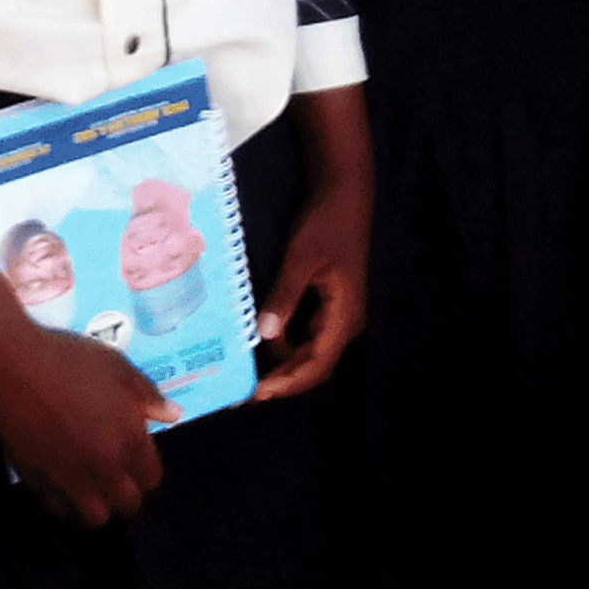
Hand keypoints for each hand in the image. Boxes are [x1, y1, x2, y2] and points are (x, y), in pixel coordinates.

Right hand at [0, 274, 177, 525]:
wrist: (12, 366)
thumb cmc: (69, 360)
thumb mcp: (118, 367)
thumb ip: (148, 396)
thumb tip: (173, 415)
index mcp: (128, 439)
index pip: (152, 479)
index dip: (147, 474)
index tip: (139, 466)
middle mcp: (103, 467)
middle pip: (127, 506)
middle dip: (128, 496)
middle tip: (118, 480)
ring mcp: (69, 479)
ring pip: (95, 518)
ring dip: (99, 506)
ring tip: (93, 487)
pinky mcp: (37, 483)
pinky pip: (59, 511)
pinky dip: (66, 504)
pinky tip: (65, 483)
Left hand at [252, 86, 369, 401]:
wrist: (345, 194)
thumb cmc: (327, 223)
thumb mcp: (302, 258)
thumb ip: (285, 296)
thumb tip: (266, 334)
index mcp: (344, 316)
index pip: (317, 365)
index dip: (287, 384)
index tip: (257, 394)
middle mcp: (344, 322)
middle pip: (313, 366)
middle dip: (281, 381)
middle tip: (244, 391)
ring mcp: (336, 313)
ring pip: (308, 352)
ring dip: (280, 364)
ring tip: (246, 371)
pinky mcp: (326, 303)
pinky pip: (305, 333)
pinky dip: (283, 343)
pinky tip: (258, 341)